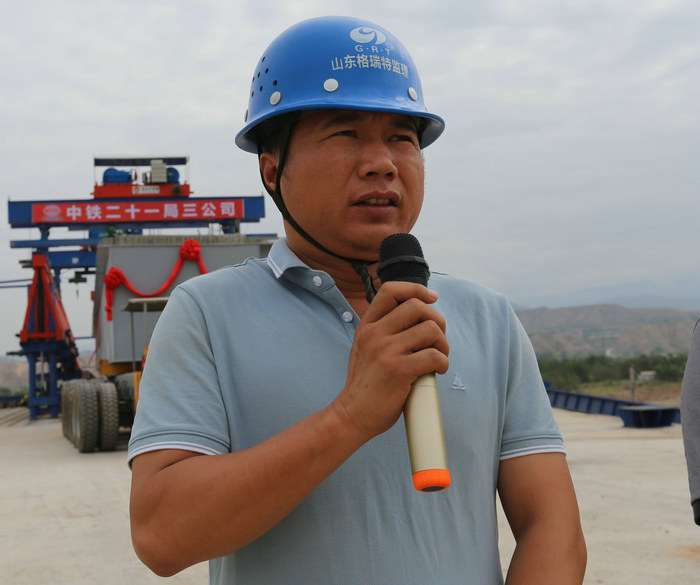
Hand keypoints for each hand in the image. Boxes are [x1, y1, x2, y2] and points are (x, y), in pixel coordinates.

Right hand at [332, 281, 448, 439]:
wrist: (351, 414)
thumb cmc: (365, 385)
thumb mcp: (364, 349)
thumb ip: (383, 331)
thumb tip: (418, 319)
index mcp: (367, 326)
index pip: (391, 290)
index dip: (416, 289)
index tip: (431, 298)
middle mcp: (375, 334)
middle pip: (417, 307)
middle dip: (437, 320)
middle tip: (438, 339)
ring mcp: (386, 351)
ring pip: (430, 330)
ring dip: (443, 344)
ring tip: (439, 357)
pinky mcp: (399, 370)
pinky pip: (434, 356)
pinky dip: (443, 363)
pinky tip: (437, 371)